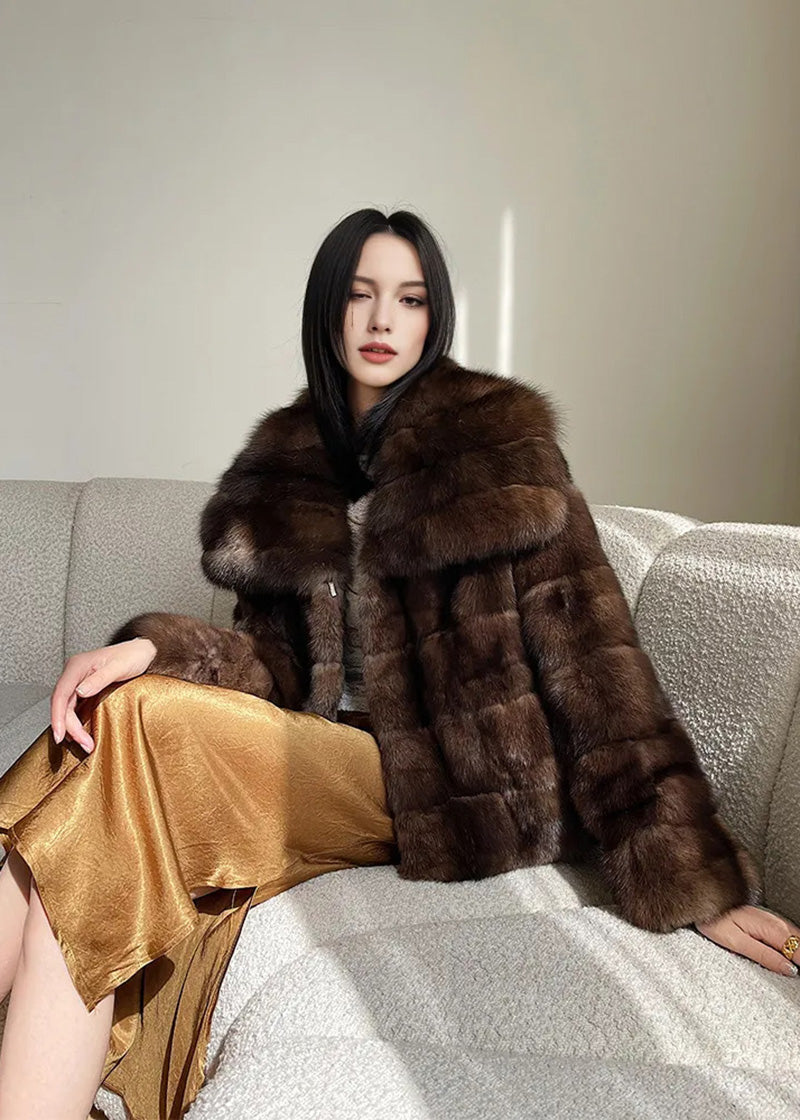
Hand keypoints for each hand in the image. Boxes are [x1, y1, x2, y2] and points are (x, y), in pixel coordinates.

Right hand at [50, 638, 156, 752]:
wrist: (143, 651)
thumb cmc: (132, 656)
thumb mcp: (118, 667)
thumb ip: (99, 679)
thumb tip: (80, 692)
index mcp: (77, 666)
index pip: (60, 694)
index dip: (57, 716)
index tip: (61, 735)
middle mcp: (74, 673)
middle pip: (62, 704)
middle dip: (69, 727)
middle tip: (84, 744)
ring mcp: (78, 681)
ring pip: (66, 707)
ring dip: (73, 727)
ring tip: (85, 743)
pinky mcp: (84, 688)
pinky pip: (74, 707)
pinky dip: (76, 721)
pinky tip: (81, 732)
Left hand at [694, 905, 799, 976]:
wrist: (704, 902)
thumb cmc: (716, 922)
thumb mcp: (737, 943)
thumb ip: (764, 956)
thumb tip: (789, 968)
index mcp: (771, 928)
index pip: (799, 950)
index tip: (799, 977)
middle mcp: (776, 922)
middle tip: (797, 976)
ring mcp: (774, 920)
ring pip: (797, 939)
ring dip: (798, 952)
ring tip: (794, 967)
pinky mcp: (769, 921)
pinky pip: (789, 935)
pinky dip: (794, 946)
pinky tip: (790, 956)